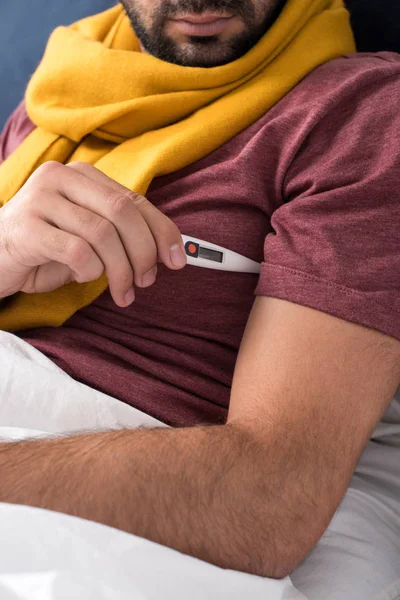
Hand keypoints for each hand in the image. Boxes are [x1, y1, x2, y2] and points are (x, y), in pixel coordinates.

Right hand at [0, 161, 186, 306]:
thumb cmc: (46, 248)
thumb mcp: (89, 236)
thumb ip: (122, 235)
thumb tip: (169, 253)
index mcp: (83, 176)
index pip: (134, 200)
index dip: (162, 230)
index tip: (178, 260)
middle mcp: (61, 178)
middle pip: (122, 212)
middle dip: (144, 252)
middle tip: (147, 281)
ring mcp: (40, 199)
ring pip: (102, 233)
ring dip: (121, 270)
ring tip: (122, 291)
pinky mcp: (26, 227)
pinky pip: (77, 251)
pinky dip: (89, 271)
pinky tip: (83, 277)